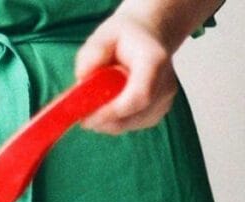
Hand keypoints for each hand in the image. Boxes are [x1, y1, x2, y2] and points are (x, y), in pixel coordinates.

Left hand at [75, 7, 178, 134]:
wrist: (150, 37)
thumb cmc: (126, 36)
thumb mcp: (104, 35)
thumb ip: (92, 54)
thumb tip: (82, 77)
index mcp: (154, 61)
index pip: (139, 96)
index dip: (112, 112)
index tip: (86, 118)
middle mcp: (165, 83)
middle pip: (134, 115)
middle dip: (103, 120)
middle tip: (79, 115)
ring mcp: (164, 100)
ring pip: (130, 124)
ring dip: (107, 121)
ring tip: (92, 104)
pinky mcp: (158, 112)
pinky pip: (132, 125)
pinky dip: (115, 121)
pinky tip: (107, 105)